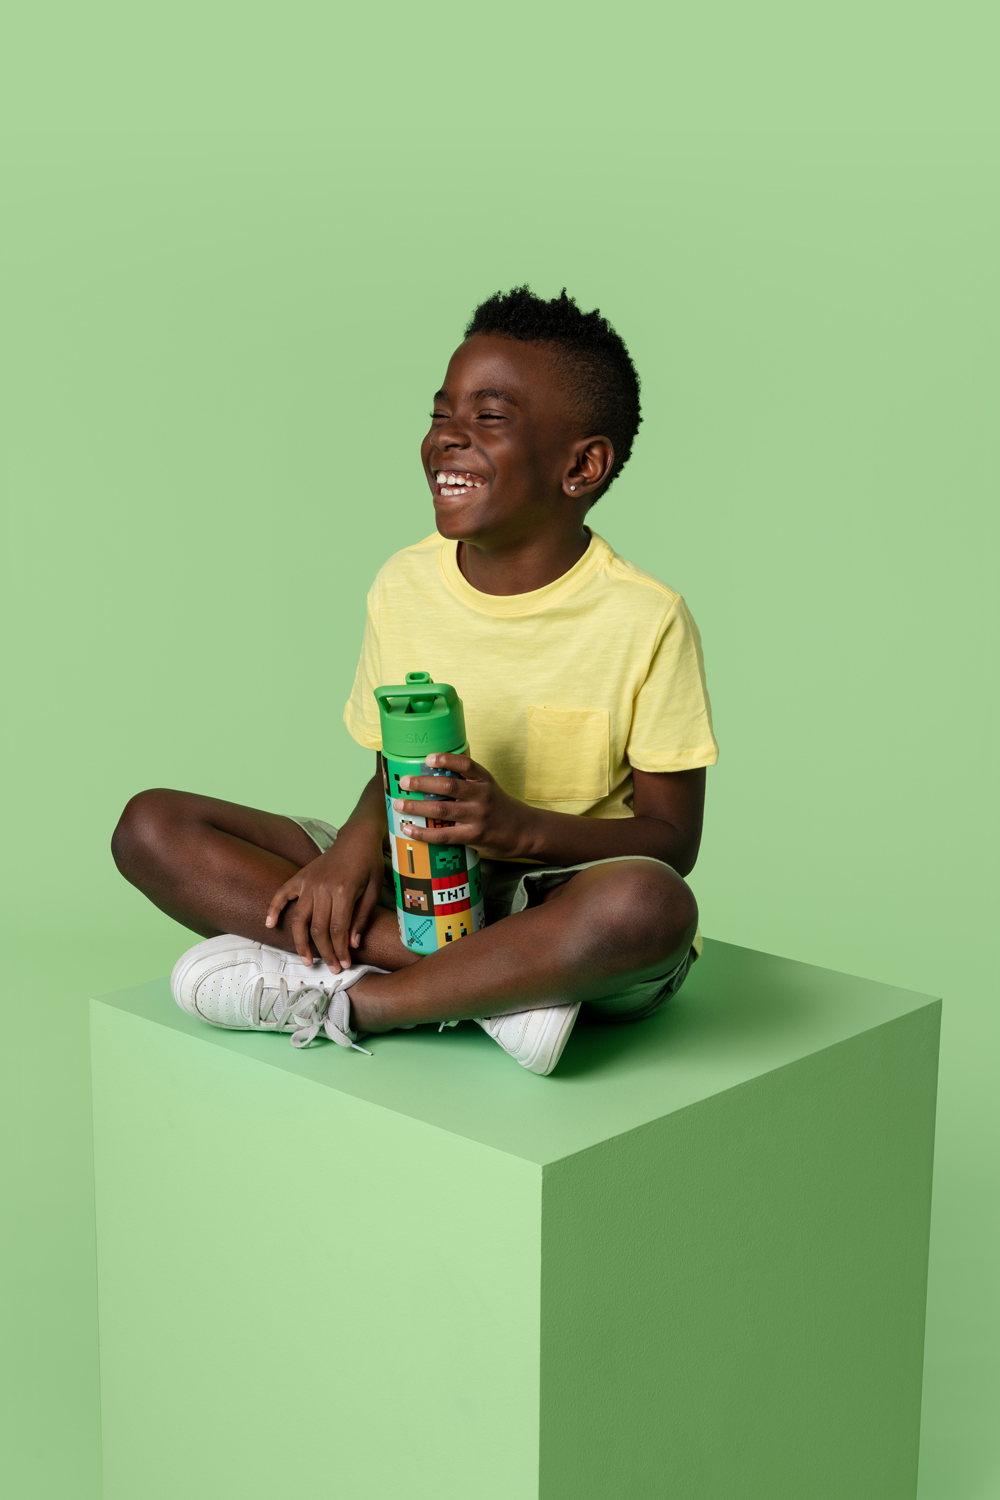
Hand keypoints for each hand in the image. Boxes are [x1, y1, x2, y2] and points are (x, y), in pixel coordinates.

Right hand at [264, 822, 384, 971]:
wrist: (356, 839)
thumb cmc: (368, 865)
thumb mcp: (374, 890)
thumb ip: (362, 918)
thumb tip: (352, 945)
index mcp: (344, 890)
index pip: (338, 929)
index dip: (340, 950)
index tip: (344, 964)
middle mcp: (322, 887)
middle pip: (318, 929)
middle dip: (325, 953)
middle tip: (332, 968)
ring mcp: (308, 882)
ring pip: (300, 919)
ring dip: (301, 943)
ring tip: (306, 960)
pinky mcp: (300, 877)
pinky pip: (282, 894)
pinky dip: (274, 909)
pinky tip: (270, 925)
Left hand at [393, 753, 534, 860]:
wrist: (524, 831)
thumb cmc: (499, 807)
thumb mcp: (488, 788)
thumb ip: (466, 782)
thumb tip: (431, 774)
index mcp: (484, 780)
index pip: (466, 764)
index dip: (447, 759)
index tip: (428, 757)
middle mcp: (482, 795)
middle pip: (449, 786)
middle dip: (423, 783)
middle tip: (404, 782)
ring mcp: (478, 816)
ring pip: (443, 810)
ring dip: (418, 807)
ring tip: (400, 804)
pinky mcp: (474, 836)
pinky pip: (445, 834)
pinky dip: (424, 832)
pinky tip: (410, 829)